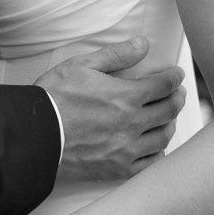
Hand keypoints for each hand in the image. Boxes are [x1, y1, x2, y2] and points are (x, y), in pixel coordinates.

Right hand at [37, 38, 184, 183]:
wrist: (36, 135)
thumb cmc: (54, 98)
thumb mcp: (82, 65)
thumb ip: (116, 55)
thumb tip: (142, 45)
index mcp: (126, 96)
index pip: (164, 85)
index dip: (174, 78)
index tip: (176, 75)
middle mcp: (132, 124)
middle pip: (169, 110)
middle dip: (177, 98)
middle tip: (177, 94)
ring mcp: (127, 149)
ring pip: (162, 138)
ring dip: (169, 125)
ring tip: (166, 118)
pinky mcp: (117, 169)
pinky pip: (149, 164)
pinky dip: (156, 154)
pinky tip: (153, 147)